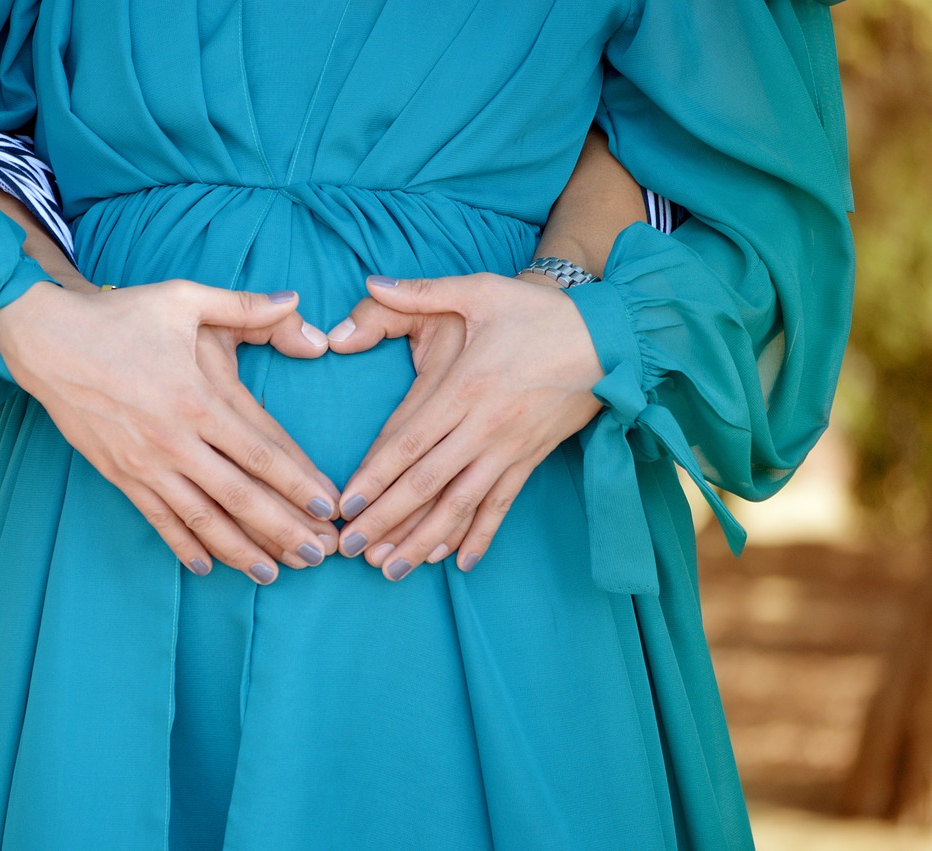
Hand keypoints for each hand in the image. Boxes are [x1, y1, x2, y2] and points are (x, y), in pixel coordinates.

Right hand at [0, 280, 336, 583]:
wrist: (47, 340)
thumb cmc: (119, 316)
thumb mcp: (184, 298)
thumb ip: (244, 305)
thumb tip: (296, 300)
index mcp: (199, 399)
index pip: (261, 451)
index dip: (299, 482)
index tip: (328, 507)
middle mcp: (175, 439)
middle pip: (241, 495)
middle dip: (284, 529)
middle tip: (319, 556)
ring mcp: (145, 462)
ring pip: (202, 518)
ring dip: (240, 549)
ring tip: (272, 574)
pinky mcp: (119, 474)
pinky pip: (158, 518)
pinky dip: (183, 545)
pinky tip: (206, 566)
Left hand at [327, 273, 603, 579]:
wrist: (610, 335)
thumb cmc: (537, 312)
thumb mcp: (479, 290)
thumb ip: (419, 291)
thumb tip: (368, 280)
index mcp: (465, 387)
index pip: (409, 441)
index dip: (376, 476)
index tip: (346, 505)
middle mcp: (484, 426)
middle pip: (426, 483)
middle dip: (386, 519)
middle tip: (349, 549)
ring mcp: (510, 449)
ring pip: (460, 504)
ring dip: (424, 539)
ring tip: (392, 569)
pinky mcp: (532, 460)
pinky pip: (502, 505)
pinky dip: (481, 536)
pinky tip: (460, 563)